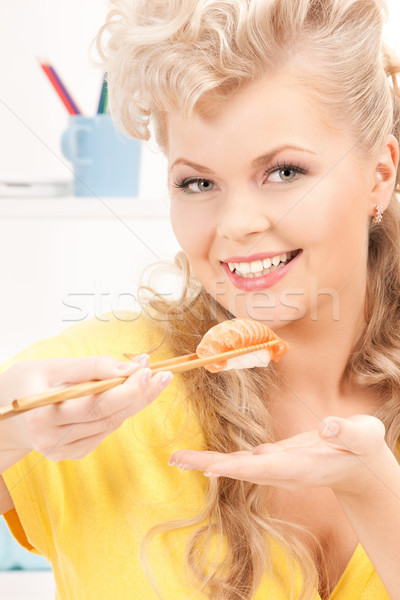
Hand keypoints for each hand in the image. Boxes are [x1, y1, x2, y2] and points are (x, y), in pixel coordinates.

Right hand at [0, 355, 171, 460]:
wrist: (6, 414)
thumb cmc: (29, 382)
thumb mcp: (54, 366)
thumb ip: (93, 366)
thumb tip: (132, 367)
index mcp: (43, 414)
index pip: (95, 403)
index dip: (125, 389)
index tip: (147, 370)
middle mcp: (53, 439)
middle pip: (108, 416)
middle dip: (140, 394)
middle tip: (163, 375)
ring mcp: (63, 451)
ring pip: (111, 424)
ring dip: (135, 401)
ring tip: (154, 379)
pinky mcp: (72, 454)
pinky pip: (105, 431)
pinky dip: (120, 413)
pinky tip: (130, 396)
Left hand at [169, 415, 388, 496]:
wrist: (361, 465)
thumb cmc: (363, 449)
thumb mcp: (364, 437)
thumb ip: (348, 433)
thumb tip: (328, 426)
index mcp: (301, 465)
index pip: (264, 466)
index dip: (236, 467)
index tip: (210, 468)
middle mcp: (282, 469)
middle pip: (240, 469)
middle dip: (207, 464)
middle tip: (175, 460)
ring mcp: (277, 464)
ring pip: (237, 464)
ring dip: (207, 461)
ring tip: (178, 459)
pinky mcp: (275, 457)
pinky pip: (244, 459)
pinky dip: (222, 458)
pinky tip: (205, 460)